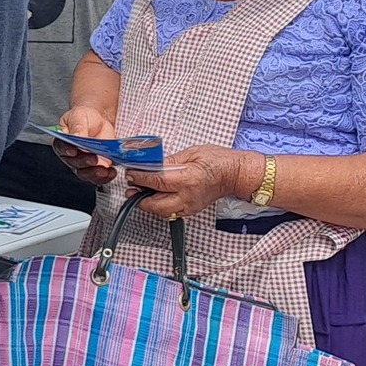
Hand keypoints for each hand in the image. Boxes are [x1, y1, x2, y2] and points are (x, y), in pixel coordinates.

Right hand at [53, 105, 118, 185]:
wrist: (98, 121)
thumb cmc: (84, 117)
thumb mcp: (79, 117)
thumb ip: (77, 127)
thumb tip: (76, 136)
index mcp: (62, 141)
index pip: (61, 148)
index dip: (67, 151)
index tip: (74, 151)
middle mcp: (70, 156)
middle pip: (74, 163)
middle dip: (85, 162)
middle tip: (94, 158)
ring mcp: (83, 163)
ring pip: (85, 173)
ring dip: (95, 173)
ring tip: (104, 170)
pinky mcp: (96, 167)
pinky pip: (98, 177)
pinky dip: (105, 177)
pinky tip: (111, 172)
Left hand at [124, 145, 259, 219]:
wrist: (235, 174)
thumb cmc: (218, 161)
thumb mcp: (191, 153)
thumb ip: (169, 161)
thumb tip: (150, 164)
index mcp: (188, 179)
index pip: (157, 181)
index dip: (140, 177)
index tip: (130, 173)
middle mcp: (188, 196)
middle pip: (155, 204)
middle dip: (139, 197)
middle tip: (130, 187)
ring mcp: (190, 206)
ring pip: (161, 212)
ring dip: (147, 203)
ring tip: (139, 192)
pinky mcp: (191, 210)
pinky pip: (170, 213)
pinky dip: (158, 207)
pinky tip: (154, 197)